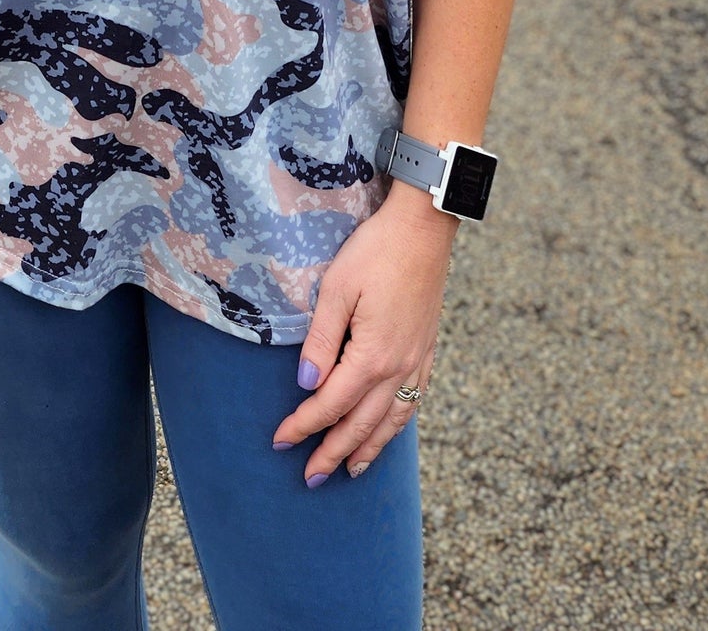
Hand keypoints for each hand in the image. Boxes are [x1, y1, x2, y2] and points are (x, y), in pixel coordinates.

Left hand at [270, 186, 454, 484]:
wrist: (424, 229)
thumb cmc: (375, 252)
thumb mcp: (337, 289)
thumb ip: (320, 340)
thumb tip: (306, 384)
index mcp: (373, 356)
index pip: (330, 403)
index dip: (304, 425)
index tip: (280, 441)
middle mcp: (399, 367)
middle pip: (361, 423)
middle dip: (333, 452)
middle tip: (310, 478)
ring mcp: (417, 360)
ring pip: (391, 419)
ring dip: (369, 448)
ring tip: (351, 471)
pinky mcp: (428, 349)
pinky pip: (413, 400)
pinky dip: (398, 424)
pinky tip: (389, 430)